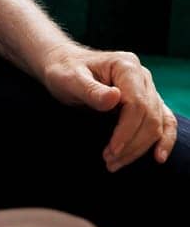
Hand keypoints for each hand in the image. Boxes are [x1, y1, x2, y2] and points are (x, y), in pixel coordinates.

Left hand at [39, 41, 177, 169]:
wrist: (63, 63)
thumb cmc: (64, 70)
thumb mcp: (70, 79)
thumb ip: (91, 90)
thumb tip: (115, 98)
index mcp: (126, 66)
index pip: (137, 104)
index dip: (127, 131)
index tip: (111, 150)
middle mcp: (142, 75)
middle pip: (149, 117)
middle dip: (132, 144)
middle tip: (109, 162)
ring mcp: (147, 87)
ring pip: (157, 123)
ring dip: (141, 147)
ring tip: (116, 163)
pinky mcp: (147, 100)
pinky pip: (163, 120)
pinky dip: (163, 139)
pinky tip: (157, 157)